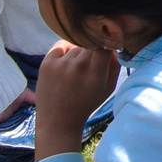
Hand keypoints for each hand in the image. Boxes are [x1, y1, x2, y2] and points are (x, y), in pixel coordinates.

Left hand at [31, 44, 119, 161]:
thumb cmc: (86, 104)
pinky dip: (65, 50)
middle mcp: (78, 66)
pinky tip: (65, 63)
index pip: (106, 43)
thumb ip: (115, 65)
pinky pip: (61, 45)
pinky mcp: (47, 63)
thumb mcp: (108, 89)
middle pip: (92, 42)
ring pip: (77, 45)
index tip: (109, 42)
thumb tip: (112, 45)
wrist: (57, 122)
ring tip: (75, 70)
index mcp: (96, 73)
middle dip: (94, 49)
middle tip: (90, 62)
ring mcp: (61, 64)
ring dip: (79, 53)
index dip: (108, 40)